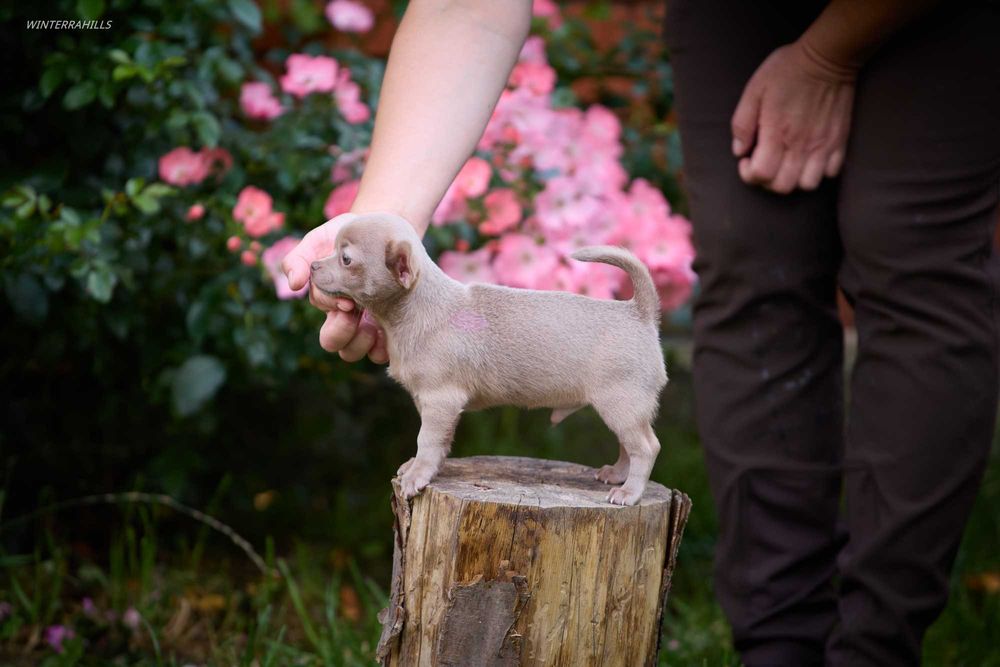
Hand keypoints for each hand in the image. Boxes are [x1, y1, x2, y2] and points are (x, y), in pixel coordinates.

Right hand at [282, 213, 388, 363]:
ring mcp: (368, 324)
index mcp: (329, 302)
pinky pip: (382, 352)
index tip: (346, 300)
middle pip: (335, 344)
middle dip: (342, 332)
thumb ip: (299, 259)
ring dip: (362, 342)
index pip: (316, 313)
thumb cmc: (348, 236)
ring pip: (356, 353)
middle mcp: (346, 318)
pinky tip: (388, 326)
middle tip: (354, 310)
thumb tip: (294, 285)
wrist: (386, 229)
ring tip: (373, 321)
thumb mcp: (319, 240)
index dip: (332, 314)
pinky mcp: (391, 325)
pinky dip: (383, 346)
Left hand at [731, 39, 855, 193]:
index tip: (747, 159)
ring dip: (794, 179)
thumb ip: (742, 123)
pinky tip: (809, 156)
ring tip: (787, 162)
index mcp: (777, 132)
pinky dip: (819, 171)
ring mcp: (823, 144)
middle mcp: (801, 144)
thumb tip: (739, 150)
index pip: (761, 174)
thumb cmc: (787, 70)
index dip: (749, 173)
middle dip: (767, 181)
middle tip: (764, 162)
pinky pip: (831, 172)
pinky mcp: (840, 140)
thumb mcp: (754, 90)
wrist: (828, 56)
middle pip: (783, 186)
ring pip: (808, 184)